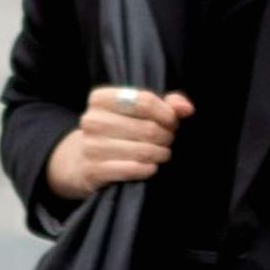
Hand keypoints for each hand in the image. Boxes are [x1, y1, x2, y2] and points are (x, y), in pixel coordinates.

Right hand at [44, 85, 193, 202]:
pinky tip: (149, 166)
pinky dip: (148, 169)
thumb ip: (167, 104)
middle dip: (166, 137)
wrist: (82, 161)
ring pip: (144, 151)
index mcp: (100, 99)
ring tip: (160, 153)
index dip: (167, 114)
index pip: (145, 101)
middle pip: (148, 128)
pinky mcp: (94, 170)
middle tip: (167, 141)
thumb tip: (187, 108)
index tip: (172, 122)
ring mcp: (91, 146)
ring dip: (160, 154)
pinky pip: (133, 169)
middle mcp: (92, 120)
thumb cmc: (118, 131)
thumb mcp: (138, 111)